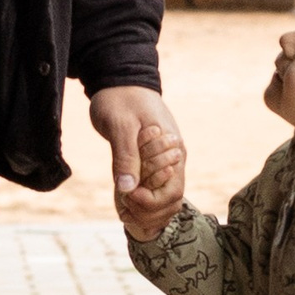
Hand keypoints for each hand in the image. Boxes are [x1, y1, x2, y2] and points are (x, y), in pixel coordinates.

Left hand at [93, 83, 184, 241]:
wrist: (120, 82)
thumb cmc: (120, 99)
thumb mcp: (120, 125)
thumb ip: (125, 156)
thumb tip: (127, 189)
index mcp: (172, 149)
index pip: (173, 191)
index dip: (150, 201)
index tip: (127, 194)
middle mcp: (174, 159)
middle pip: (172, 201)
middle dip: (149, 212)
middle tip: (123, 206)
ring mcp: (166, 162)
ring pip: (166, 201)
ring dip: (147, 212)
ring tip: (123, 208)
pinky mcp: (154, 164)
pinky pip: (156, 192)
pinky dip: (143, 203)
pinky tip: (124, 202)